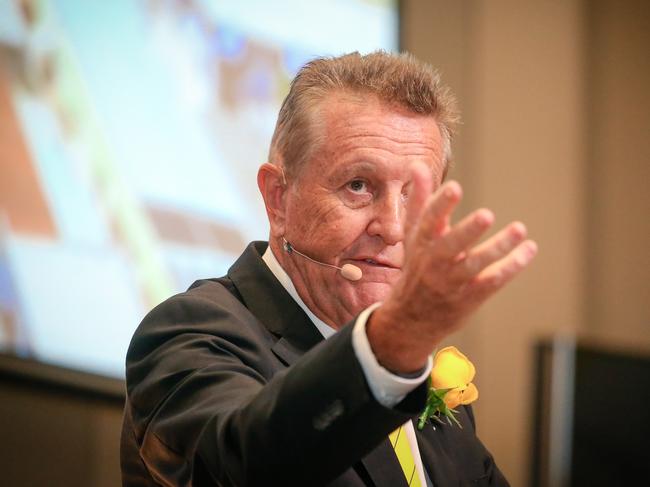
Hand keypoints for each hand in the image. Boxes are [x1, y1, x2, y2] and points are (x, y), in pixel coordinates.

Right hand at [367, 162, 537, 373]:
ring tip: (520, 230)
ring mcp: (452, 281)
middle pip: (451, 245)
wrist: (411, 318)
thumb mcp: (413, 235)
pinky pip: (492, 281)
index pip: (428, 221)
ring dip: (498, 248)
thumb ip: (419, 200)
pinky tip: (528, 251)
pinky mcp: (469, 296)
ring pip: (476, 264)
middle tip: (486, 215)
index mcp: (421, 243)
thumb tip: (417, 166)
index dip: (440, 205)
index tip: (455, 188)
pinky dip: (511, 266)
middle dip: (467, 231)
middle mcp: (434, 262)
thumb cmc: (416, 267)